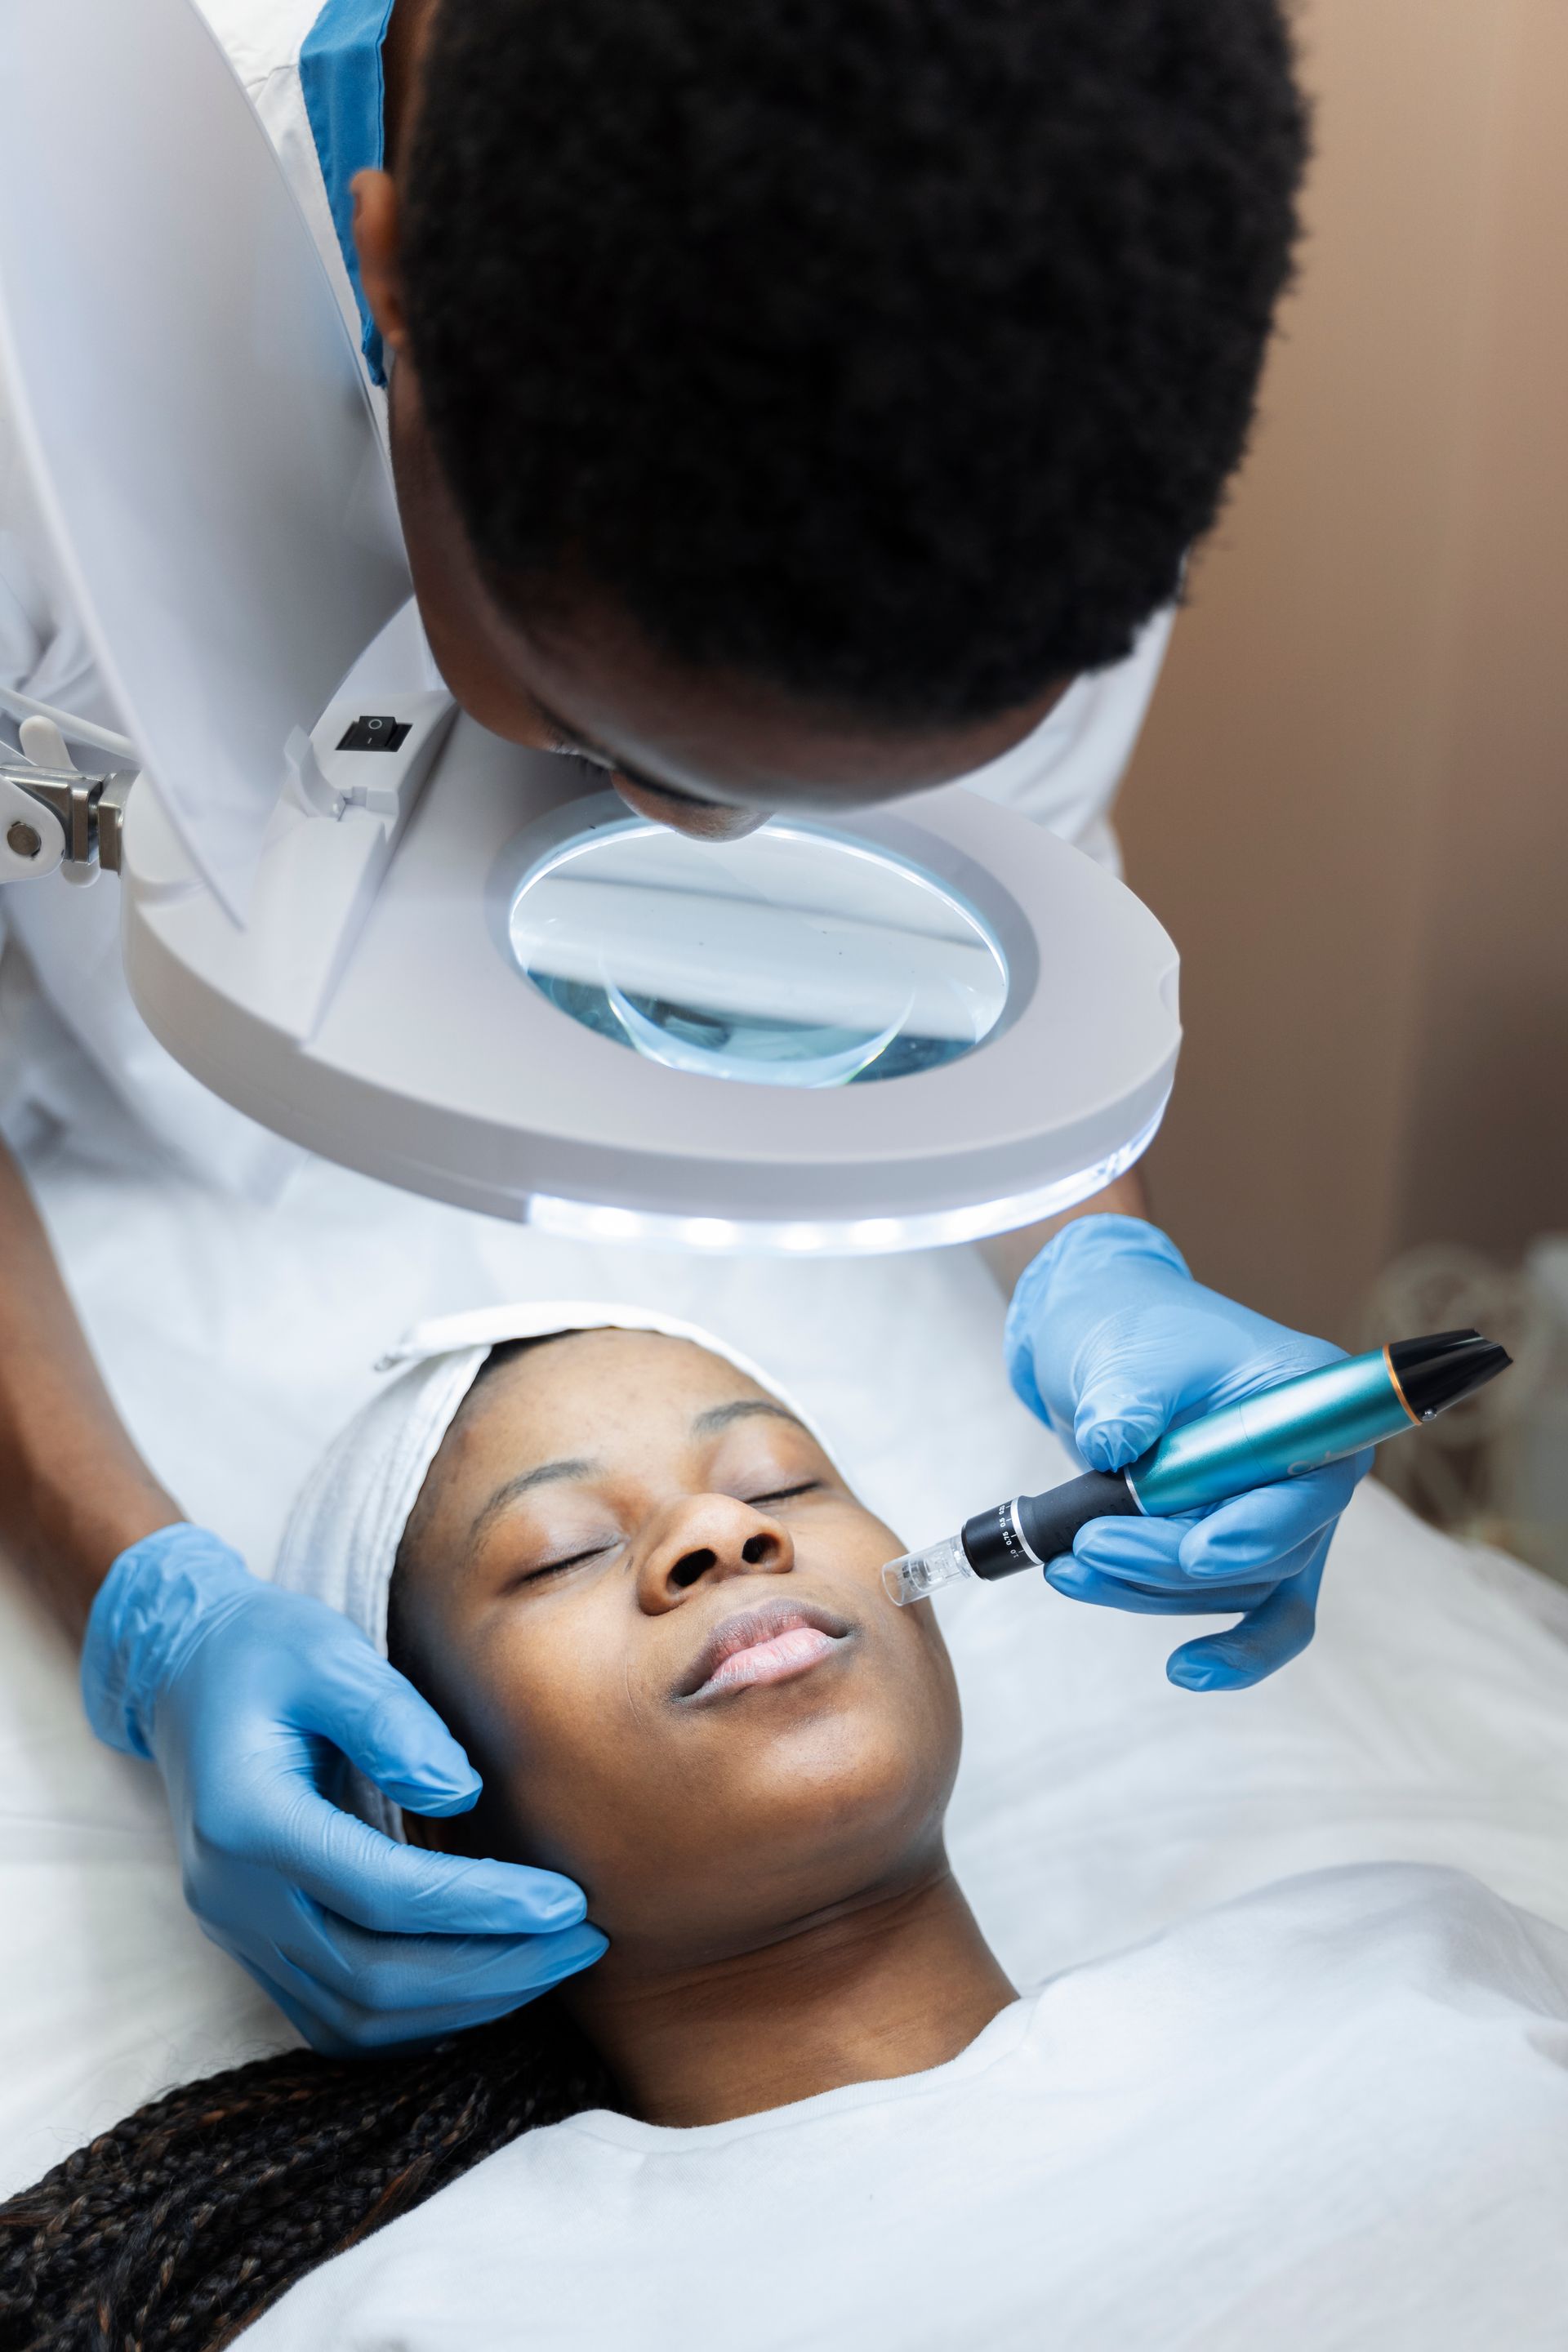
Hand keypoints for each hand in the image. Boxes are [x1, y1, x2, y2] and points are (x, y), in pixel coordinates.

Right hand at [81, 1523, 604, 2051]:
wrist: (183, 1673)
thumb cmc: (266, 1651)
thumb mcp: (329, 1654)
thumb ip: (393, 1721)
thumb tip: (464, 1796)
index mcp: (248, 1820)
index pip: (382, 1894)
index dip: (483, 1906)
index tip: (569, 1900)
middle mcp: (232, 1894)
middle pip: (372, 1975)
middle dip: (491, 1970)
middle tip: (584, 1939)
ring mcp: (237, 1929)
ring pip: (355, 2015)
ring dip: (462, 2003)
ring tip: (552, 1960)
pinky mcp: (253, 1943)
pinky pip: (334, 2016)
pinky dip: (413, 2019)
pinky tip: (484, 1987)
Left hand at [1004, 1216, 1370, 1690]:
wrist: (1101, 1337)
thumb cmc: (1127, 1329)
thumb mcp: (1123, 1351)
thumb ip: (1125, 1400)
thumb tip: (1112, 1447)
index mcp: (1304, 1398)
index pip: (1310, 1483)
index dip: (1260, 1527)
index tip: (1198, 1552)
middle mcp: (1310, 1463)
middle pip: (1272, 1548)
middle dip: (1171, 1561)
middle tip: (1084, 1547)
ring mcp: (1278, 1510)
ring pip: (1239, 1587)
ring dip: (1149, 1589)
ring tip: (1066, 1567)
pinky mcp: (1240, 1546)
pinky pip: (1256, 1616)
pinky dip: (1227, 1651)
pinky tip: (1188, 1671)